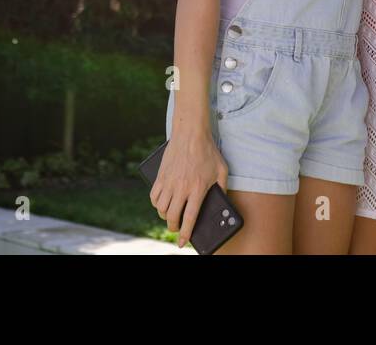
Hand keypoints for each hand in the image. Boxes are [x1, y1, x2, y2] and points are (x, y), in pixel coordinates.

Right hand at [149, 132, 228, 248]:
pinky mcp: (160, 175)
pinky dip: (156, 203)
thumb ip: (222, 188)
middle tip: (176, 228)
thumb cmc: (208, 151)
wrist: (190, 133)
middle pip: (172, 216)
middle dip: (173, 227)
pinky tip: (162, 203)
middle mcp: (181, 187)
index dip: (185, 233)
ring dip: (165, 215)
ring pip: (161, 208)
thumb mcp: (221, 170)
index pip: (189, 218)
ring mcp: (169, 181)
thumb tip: (221, 202)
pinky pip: (153, 196)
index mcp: (197, 188)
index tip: (182, 243)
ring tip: (170, 215)